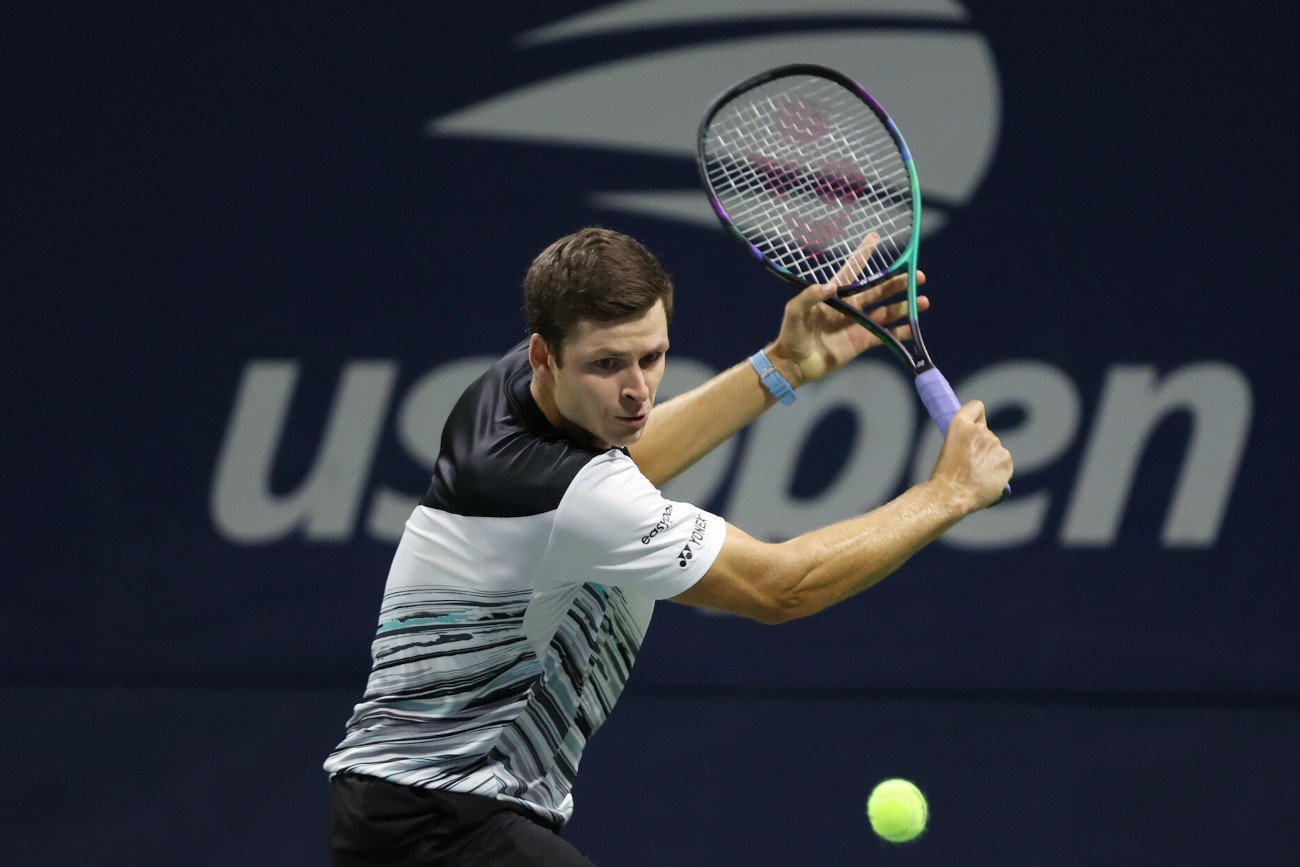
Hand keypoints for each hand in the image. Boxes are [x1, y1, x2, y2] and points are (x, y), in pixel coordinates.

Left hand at [764, 233, 928, 386]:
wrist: (794, 365)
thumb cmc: (791, 334)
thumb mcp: (795, 311)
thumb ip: (810, 296)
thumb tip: (831, 286)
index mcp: (834, 295)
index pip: (852, 271)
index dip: (863, 255)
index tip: (875, 237)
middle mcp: (850, 307)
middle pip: (878, 290)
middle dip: (897, 282)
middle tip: (918, 275)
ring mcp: (858, 324)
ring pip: (886, 311)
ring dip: (904, 306)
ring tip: (923, 301)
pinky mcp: (862, 341)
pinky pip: (885, 335)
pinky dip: (900, 331)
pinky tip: (914, 326)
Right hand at [929, 400, 1013, 511]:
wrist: (951, 494)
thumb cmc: (944, 476)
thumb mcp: (948, 448)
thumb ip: (964, 441)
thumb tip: (976, 446)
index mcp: (960, 424)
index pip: (977, 407)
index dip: (977, 417)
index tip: (975, 426)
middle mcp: (980, 430)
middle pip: (986, 434)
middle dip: (981, 446)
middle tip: (969, 465)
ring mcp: (995, 445)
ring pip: (995, 450)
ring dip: (989, 460)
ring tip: (976, 477)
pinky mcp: (1006, 459)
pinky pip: (1004, 463)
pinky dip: (998, 471)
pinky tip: (986, 481)